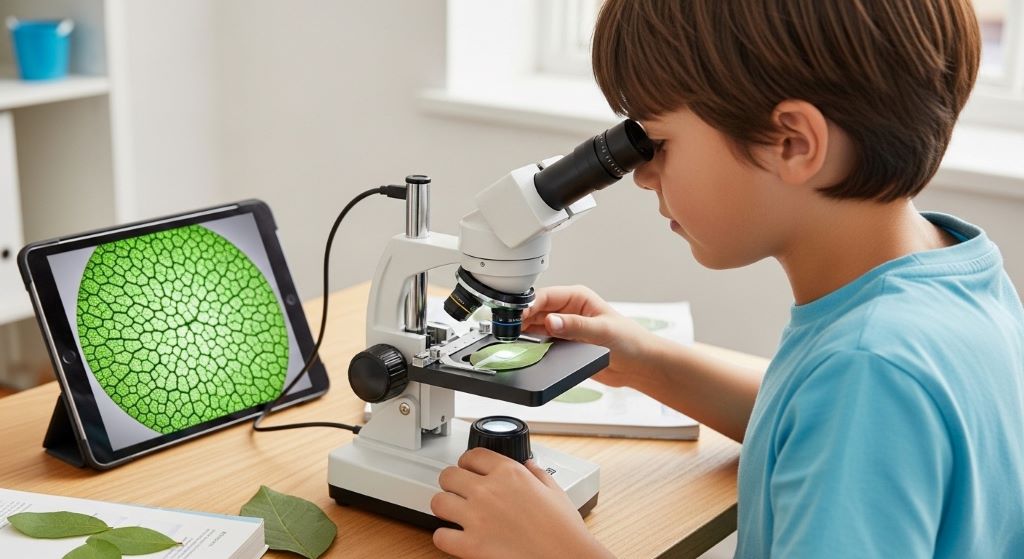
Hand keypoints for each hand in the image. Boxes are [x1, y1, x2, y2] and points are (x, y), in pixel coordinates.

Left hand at [431, 448, 611, 558]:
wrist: (567, 558)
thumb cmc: (564, 530)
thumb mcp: (555, 491)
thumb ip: (538, 474)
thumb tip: (529, 465)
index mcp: (509, 473)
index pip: (472, 455)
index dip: (468, 463)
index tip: (469, 469)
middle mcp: (488, 490)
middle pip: (449, 475)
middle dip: (452, 483)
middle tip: (459, 491)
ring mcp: (476, 517)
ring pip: (438, 501)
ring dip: (445, 506)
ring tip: (453, 513)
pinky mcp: (470, 545)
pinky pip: (440, 536)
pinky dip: (444, 538)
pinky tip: (454, 538)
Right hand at [521, 285, 657, 387]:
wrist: (638, 366)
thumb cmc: (630, 341)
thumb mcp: (602, 332)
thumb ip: (575, 327)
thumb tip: (551, 321)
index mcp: (577, 298)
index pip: (544, 297)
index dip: (527, 306)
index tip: (515, 317)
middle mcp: (567, 311)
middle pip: (534, 312)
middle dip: (520, 320)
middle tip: (506, 331)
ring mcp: (563, 328)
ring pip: (533, 327)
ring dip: (523, 334)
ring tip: (511, 341)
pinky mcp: (562, 345)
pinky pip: (539, 343)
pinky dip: (530, 346)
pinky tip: (523, 351)